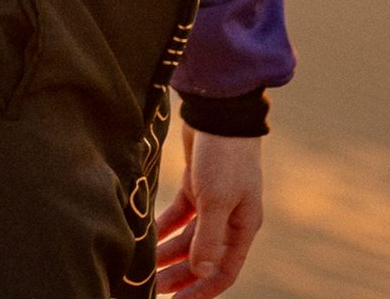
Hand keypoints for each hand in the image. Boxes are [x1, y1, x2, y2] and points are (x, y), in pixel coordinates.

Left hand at [154, 123, 263, 295]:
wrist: (218, 109)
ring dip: (170, 255)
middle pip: (204, 258)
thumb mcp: (217, 200)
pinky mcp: (196, 186)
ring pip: (188, 239)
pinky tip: (148, 240)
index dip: (204, 291)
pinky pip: (179, 216)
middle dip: (181, 276)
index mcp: (243, 225)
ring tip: (146, 271)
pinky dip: (165, 229)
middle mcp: (230, 217)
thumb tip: (202, 274)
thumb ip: (208, 239)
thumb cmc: (225, 156)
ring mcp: (213, 201)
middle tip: (154, 290)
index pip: (225, 270)